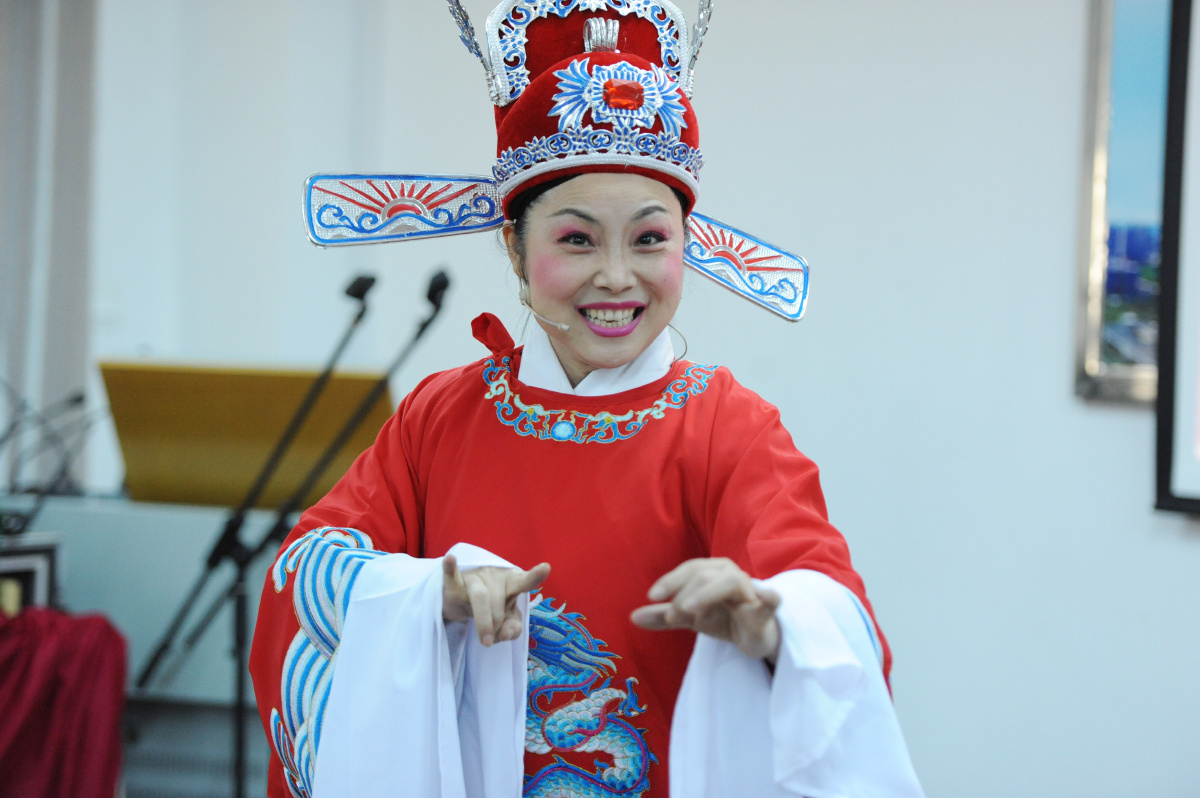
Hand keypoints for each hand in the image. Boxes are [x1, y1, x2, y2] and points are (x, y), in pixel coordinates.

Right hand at [442, 554, 549, 646]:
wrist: (460, 602)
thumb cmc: (490, 608)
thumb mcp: (505, 620)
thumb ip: (512, 628)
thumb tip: (509, 633)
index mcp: (511, 581)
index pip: (524, 581)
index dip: (534, 576)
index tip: (545, 568)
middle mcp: (494, 574)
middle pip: (499, 601)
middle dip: (498, 625)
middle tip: (493, 639)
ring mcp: (473, 577)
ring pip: (480, 597)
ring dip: (484, 623)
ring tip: (486, 642)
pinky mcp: (453, 583)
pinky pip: (451, 575)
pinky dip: (450, 569)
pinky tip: (450, 559)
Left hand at [630, 558, 781, 662]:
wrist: (754, 637)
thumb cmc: (722, 618)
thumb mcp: (689, 617)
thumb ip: (663, 617)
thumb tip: (632, 617)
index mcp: (713, 571)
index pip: (690, 569)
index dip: (670, 580)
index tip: (651, 596)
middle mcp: (731, 575)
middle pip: (705, 575)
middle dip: (684, 594)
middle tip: (672, 616)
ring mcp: (750, 591)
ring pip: (730, 582)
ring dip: (707, 595)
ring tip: (691, 612)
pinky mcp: (766, 611)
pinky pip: (771, 600)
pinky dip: (769, 597)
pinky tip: (766, 596)